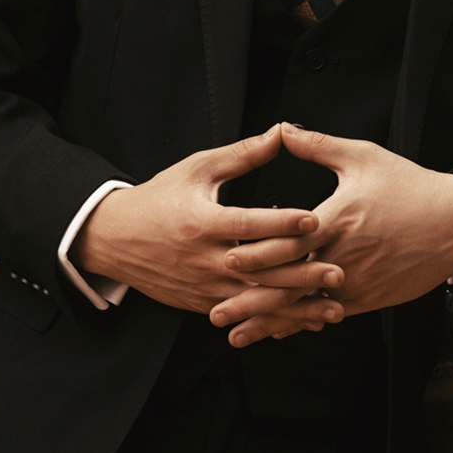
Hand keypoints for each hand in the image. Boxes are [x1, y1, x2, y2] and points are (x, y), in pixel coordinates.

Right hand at [74, 124, 345, 330]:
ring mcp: (203, 286)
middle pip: (259, 269)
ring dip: (296, 307)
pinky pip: (244, 314)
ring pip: (256, 300)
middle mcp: (204, 258)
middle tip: (337, 271)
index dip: (282, 222)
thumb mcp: (197, 169)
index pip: (248, 224)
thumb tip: (282, 132)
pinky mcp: (203, 303)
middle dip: (301, 273)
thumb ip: (242, 154)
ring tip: (332, 308)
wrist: (114, 238)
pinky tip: (304, 320)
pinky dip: (275, 318)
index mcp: (201, 222)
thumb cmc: (159, 198)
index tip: (316, 219)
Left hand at [213, 125, 452, 346]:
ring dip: (269, 323)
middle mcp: (342, 257)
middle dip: (249, 301)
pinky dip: (300, 323)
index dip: (255, 253)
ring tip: (236, 336)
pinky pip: (327, 314)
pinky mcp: (369, 298)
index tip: (223, 259)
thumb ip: (318, 146)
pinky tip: (278, 332)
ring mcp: (356, 282)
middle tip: (215, 313)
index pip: (287, 242)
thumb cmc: (409, 186)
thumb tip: (282, 130)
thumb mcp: (363, 157)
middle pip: (288, 284)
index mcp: (336, 221)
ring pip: (304, 307)